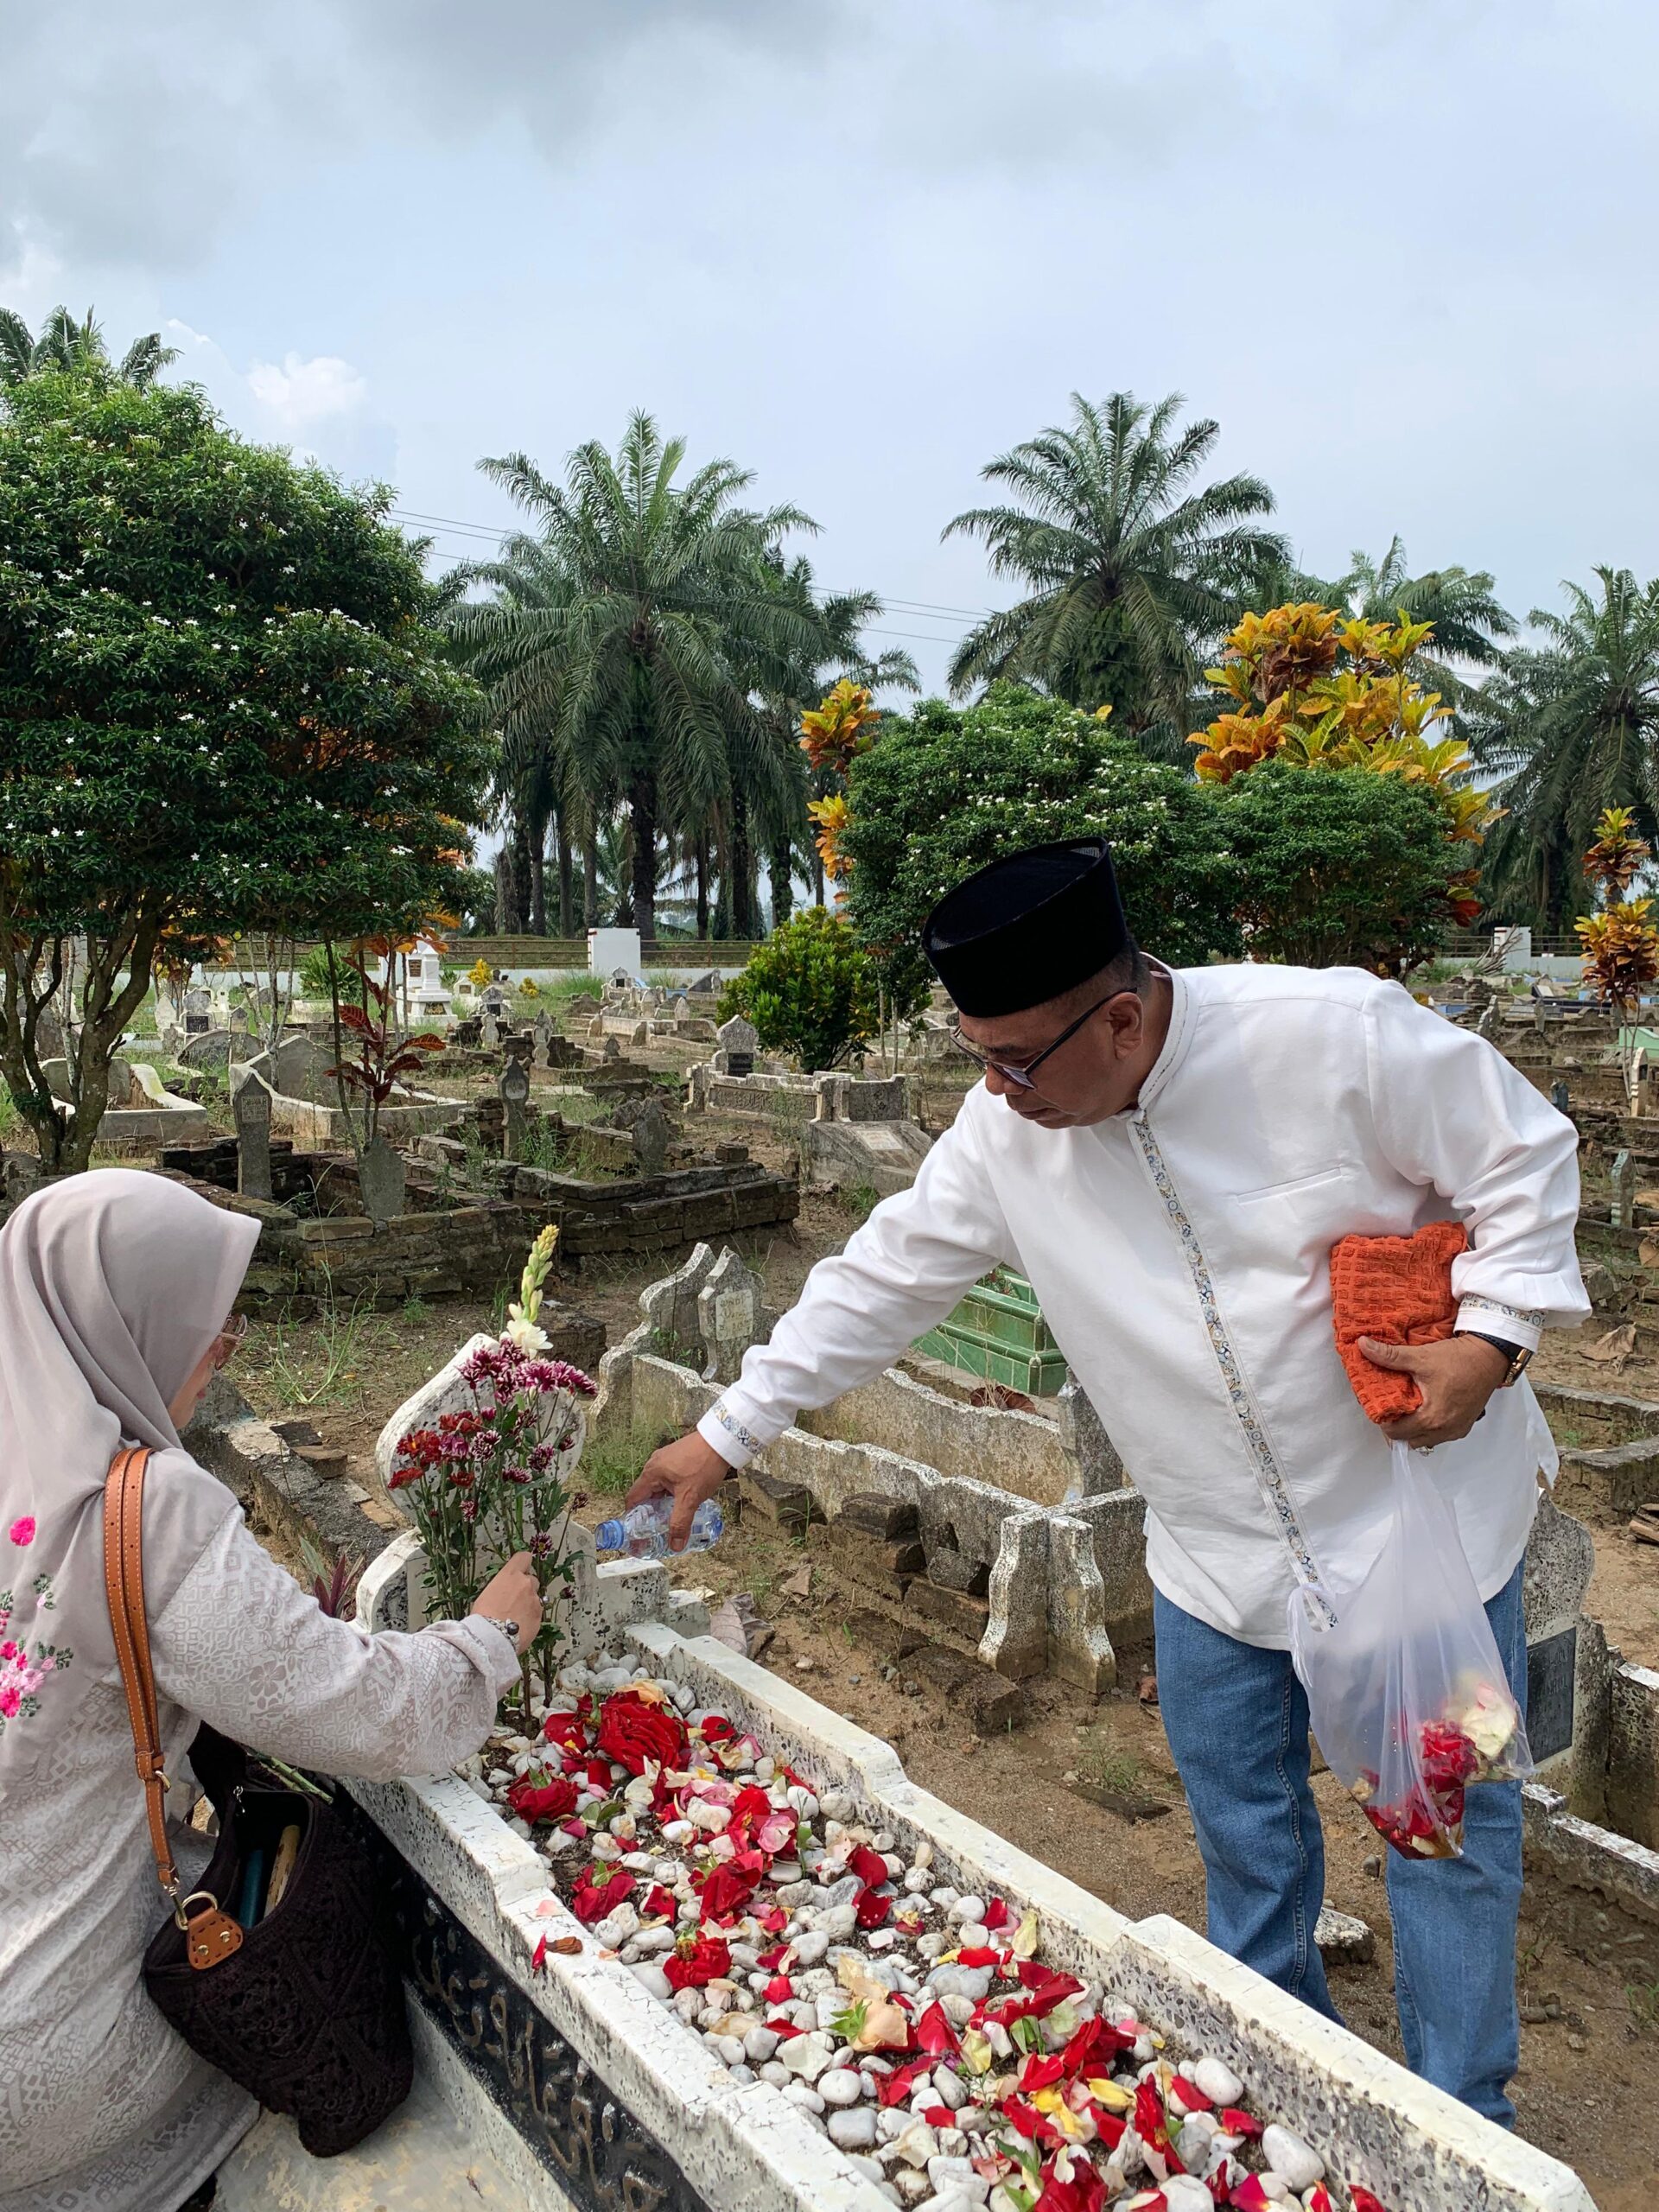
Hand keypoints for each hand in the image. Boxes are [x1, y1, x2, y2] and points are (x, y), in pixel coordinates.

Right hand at [472, 1551, 541, 1652]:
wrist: (491, 1639)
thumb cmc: (483, 1618)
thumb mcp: (486, 1594)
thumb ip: (502, 1587)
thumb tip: (504, 1592)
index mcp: (510, 1575)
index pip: (524, 1557)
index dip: (523, 1563)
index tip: (521, 1567)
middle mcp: (526, 1584)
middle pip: (531, 1580)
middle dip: (525, 1588)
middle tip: (514, 1599)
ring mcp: (535, 1601)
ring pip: (535, 1598)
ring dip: (528, 1604)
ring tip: (514, 1616)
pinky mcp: (539, 1617)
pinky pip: (537, 1614)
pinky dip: (530, 1618)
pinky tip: (519, 1626)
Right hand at [628, 1431, 730, 1551]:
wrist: (721, 1441)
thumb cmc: (703, 1464)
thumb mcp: (690, 1498)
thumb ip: (680, 1522)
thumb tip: (674, 1545)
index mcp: (651, 1473)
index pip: (633, 1499)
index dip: (633, 1518)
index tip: (638, 1532)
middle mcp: (654, 1465)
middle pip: (646, 1494)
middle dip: (651, 1513)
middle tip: (657, 1529)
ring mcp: (666, 1460)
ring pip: (659, 1488)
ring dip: (663, 1503)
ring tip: (672, 1518)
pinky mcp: (677, 1459)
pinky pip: (669, 1480)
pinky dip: (672, 1493)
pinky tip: (683, 1501)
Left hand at [1357, 1333, 1511, 1447]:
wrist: (1489, 1356)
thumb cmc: (1458, 1359)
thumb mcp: (1420, 1357)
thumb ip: (1389, 1356)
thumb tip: (1364, 1346)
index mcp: (1431, 1418)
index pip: (1396, 1433)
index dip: (1383, 1421)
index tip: (1380, 1407)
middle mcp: (1445, 1430)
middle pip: (1409, 1440)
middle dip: (1397, 1427)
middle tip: (1391, 1408)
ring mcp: (1456, 1430)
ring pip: (1425, 1440)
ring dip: (1414, 1429)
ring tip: (1407, 1409)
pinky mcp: (1465, 1425)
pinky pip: (1441, 1435)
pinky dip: (1430, 1427)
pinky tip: (1426, 1409)